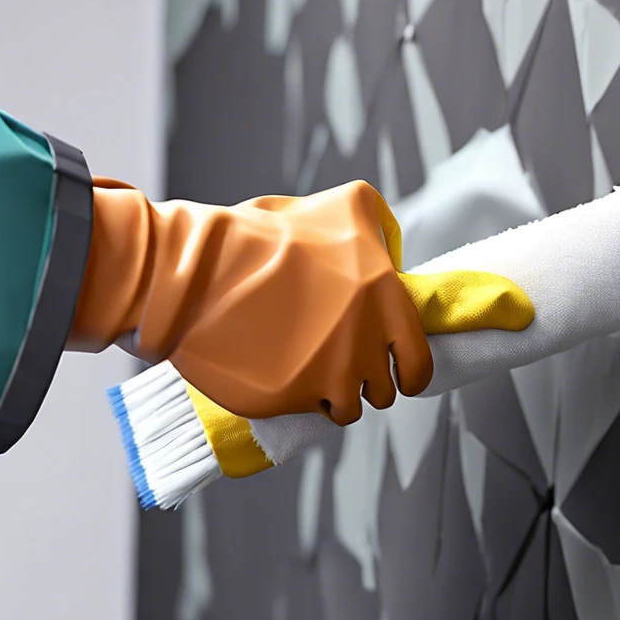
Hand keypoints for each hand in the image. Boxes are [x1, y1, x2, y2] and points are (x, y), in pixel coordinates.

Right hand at [72, 179, 432, 423]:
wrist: (200, 267)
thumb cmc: (268, 234)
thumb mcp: (341, 207)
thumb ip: (377, 228)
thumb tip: (392, 252)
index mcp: (386, 302)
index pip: (418, 366)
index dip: (406, 371)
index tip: (393, 370)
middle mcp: (366, 344)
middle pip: (381, 391)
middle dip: (362, 378)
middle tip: (334, 358)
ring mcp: (329, 375)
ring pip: (346, 408)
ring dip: (331, 394)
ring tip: (304, 367)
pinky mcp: (290, 398)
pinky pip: (306, 411)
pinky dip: (295, 397)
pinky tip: (276, 370)